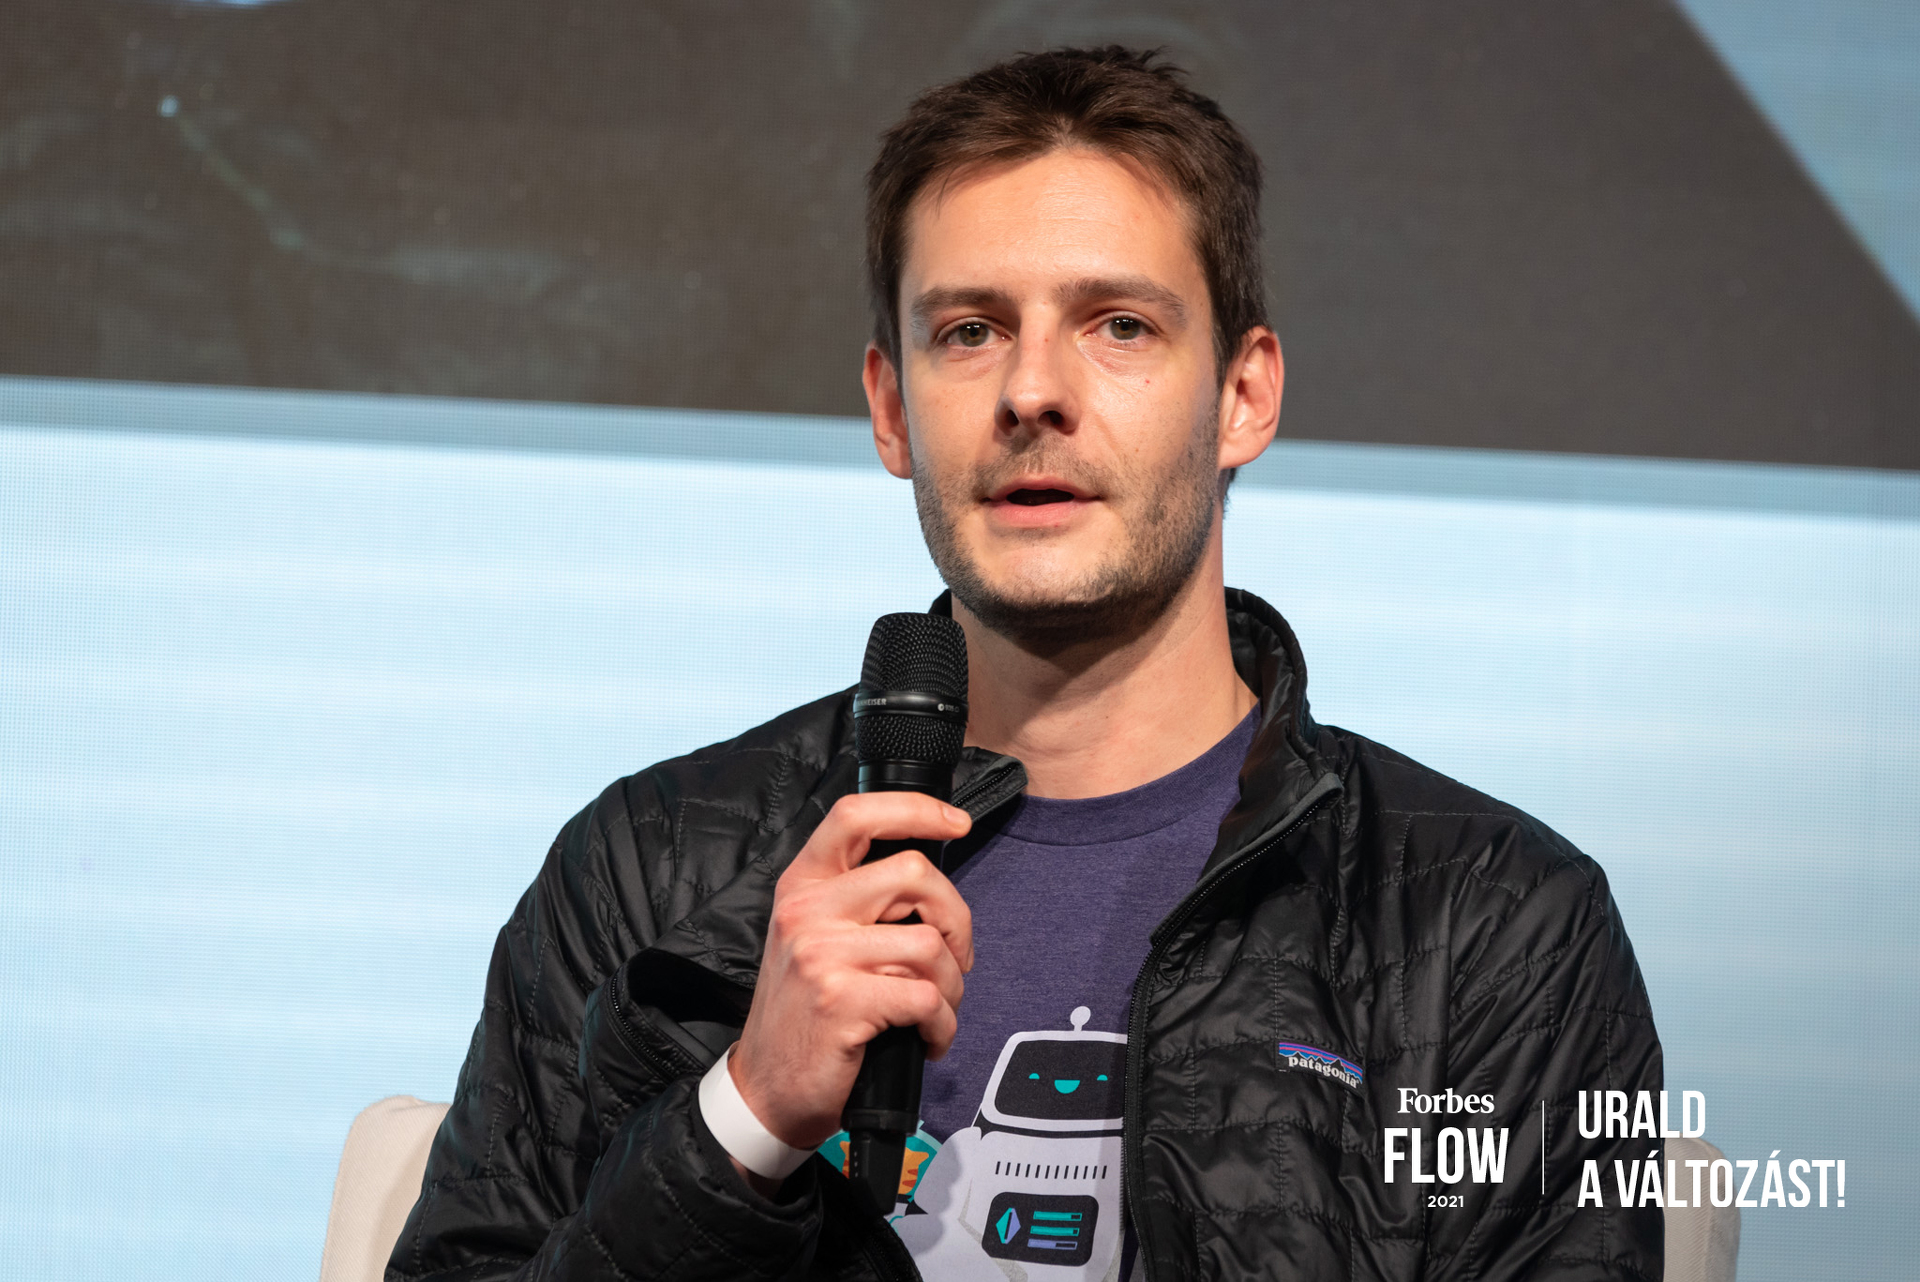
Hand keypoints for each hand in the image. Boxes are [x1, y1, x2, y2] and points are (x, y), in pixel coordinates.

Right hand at [729, 792, 972, 1156]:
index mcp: (803, 885)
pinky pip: (926, 998)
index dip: (915, 808)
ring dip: (952, 986)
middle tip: (955, 958)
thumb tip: (932, 885)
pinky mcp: (841, 1001)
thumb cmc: (805, 1014)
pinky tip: (927, 1039)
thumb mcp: (815, 938)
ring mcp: (821, 954)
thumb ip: (860, 900)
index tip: (956, 822)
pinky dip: (942, 1025)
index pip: (856, 814)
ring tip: (935, 1009)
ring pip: (929, 944)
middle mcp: (807, 910)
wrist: (767, 1089)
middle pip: (914, 874)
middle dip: (957, 920)